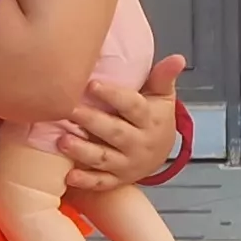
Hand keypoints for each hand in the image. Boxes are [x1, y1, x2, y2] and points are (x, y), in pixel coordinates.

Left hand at [60, 54, 186, 191]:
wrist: (159, 155)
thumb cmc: (153, 118)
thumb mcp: (162, 97)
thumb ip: (163, 76)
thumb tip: (177, 58)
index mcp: (150, 120)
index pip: (133, 107)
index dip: (114, 96)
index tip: (92, 84)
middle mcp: (139, 144)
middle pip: (115, 133)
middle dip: (92, 122)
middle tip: (69, 110)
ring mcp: (127, 164)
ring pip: (104, 159)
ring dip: (83, 151)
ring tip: (62, 140)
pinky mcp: (116, 180)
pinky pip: (101, 183)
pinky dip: (85, 181)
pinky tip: (69, 176)